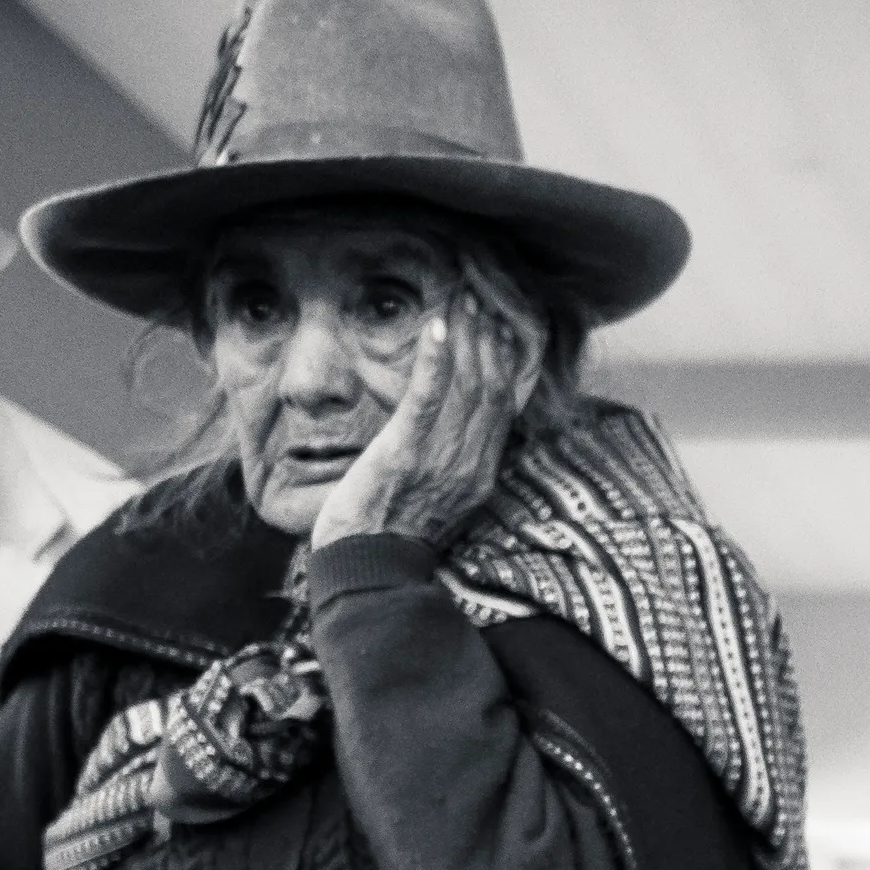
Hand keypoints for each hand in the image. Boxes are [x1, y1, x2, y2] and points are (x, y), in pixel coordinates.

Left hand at [310, 282, 532, 551]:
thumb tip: (454, 435)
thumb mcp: (435, 502)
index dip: (505, 361)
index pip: (503, 405)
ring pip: (467, 385)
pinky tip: (436, 324)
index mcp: (478, 476)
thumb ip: (451, 466)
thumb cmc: (389, 540)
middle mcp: (468, 465)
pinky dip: (435, 358)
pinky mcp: (403, 452)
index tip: (500, 325)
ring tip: (462, 298)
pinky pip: (426, 396)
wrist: (364, 573)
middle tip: (481, 296)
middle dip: (488, 336)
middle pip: (491, 387)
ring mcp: (438, 459)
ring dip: (466, 335)